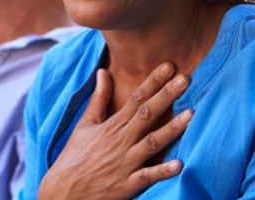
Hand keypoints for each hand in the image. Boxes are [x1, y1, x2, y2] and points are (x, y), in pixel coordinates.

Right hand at [37, 62, 192, 199]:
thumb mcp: (84, 124)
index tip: (169, 66)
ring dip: (172, 129)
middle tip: (186, 78)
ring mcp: (125, 163)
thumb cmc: (74, 157)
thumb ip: (99, 98)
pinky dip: (163, 171)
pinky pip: (148, 177)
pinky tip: (179, 164)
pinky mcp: (128, 185)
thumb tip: (103, 71)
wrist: (63, 191)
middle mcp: (121, 141)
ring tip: (191, 114)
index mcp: (112, 126)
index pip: (136, 99)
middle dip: (167, 95)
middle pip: (147, 114)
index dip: (153, 82)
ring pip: (152, 142)